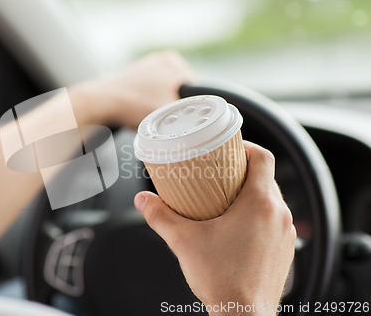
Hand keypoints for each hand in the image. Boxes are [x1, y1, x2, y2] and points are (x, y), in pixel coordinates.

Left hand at [69, 51, 195, 128]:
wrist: (100, 102)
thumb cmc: (133, 104)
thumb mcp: (170, 112)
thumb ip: (191, 112)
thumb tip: (201, 118)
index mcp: (175, 63)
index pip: (197, 91)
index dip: (191, 109)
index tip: (183, 119)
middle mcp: (161, 60)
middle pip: (180, 93)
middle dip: (174, 107)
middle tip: (164, 119)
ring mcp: (145, 66)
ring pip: (163, 94)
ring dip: (159, 106)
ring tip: (148, 115)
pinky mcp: (132, 76)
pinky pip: (148, 93)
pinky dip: (146, 103)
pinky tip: (139, 111)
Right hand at [133, 142, 295, 315]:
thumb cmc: (221, 280)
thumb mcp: (183, 241)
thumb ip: (160, 216)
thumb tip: (143, 201)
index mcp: (259, 204)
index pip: (263, 158)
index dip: (247, 147)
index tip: (230, 149)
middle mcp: (278, 215)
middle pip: (266, 177)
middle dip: (243, 172)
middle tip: (220, 174)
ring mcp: (285, 234)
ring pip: (271, 200)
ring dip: (252, 194)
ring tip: (226, 199)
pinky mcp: (285, 250)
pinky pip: (274, 220)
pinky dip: (259, 215)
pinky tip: (238, 227)